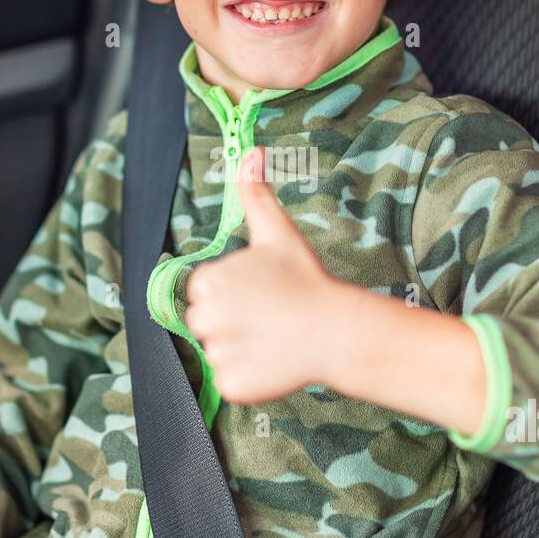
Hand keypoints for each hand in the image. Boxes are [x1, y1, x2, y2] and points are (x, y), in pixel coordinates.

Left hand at [186, 146, 336, 403]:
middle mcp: (203, 318)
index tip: (261, 293)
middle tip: (269, 316)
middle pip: (205, 322)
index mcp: (206, 280)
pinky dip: (249, 376)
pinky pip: (229, 381)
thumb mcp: (275, 231)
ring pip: (218, 352)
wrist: (335, 329)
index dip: (233, 292)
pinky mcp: (230, 385)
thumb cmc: (305, 278)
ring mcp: (216, 354)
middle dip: (233, 321)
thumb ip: (253, 193)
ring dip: (241, 348)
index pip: (204, 290)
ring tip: (274, 337)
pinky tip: (274, 360)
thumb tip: (250, 151)